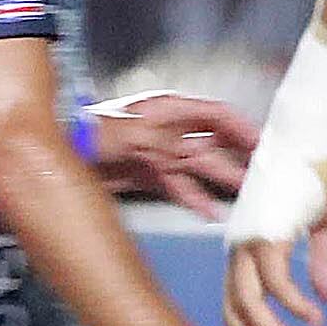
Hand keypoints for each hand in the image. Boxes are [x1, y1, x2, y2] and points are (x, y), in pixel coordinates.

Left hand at [85, 90, 257, 219]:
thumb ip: (163, 140)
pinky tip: (212, 213)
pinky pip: (180, 189)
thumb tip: (188, 150)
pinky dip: (196, 200)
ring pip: (201, 169)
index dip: (241, 128)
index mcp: (167, 112)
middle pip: (214, 144)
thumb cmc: (88, 131)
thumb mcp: (129, 132)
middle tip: (265, 175)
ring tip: (247, 196)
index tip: (264, 144)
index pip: (215, 115)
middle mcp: (168, 132)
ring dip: (223, 182)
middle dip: (239, 158)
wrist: (61, 153)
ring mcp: (160, 155)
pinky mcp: (149, 176)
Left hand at [224, 136, 326, 325]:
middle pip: (234, 308)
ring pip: (248, 300)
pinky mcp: (267, 232)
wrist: (310, 139)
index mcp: (245, 247)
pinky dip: (291, 303)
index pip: (236, 301)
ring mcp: (249, 239)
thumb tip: (326, 297)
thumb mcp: (319, 225)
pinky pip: (275, 279)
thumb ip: (319, 261)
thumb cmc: (310, 175)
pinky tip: (313, 317)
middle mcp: (239, 246)